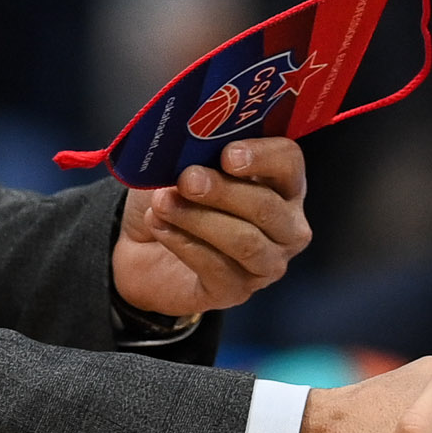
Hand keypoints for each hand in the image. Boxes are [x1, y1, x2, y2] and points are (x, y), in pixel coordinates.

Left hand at [110, 138, 309, 320]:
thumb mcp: (182, 160)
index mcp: (281, 181)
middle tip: (187, 179)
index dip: (263, 157)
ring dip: (199, 219)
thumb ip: (197, 148)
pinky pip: (219, 269)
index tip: (227, 154)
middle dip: (224, 191)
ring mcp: (266, 263)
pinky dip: (185, 244)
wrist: (142, 243)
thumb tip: (193, 141)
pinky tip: (160, 226)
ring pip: (246, 242)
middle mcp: (286, 224)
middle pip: (268, 207)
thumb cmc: (175, 194)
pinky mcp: (237, 291)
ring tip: (162, 203)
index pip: (289, 162)